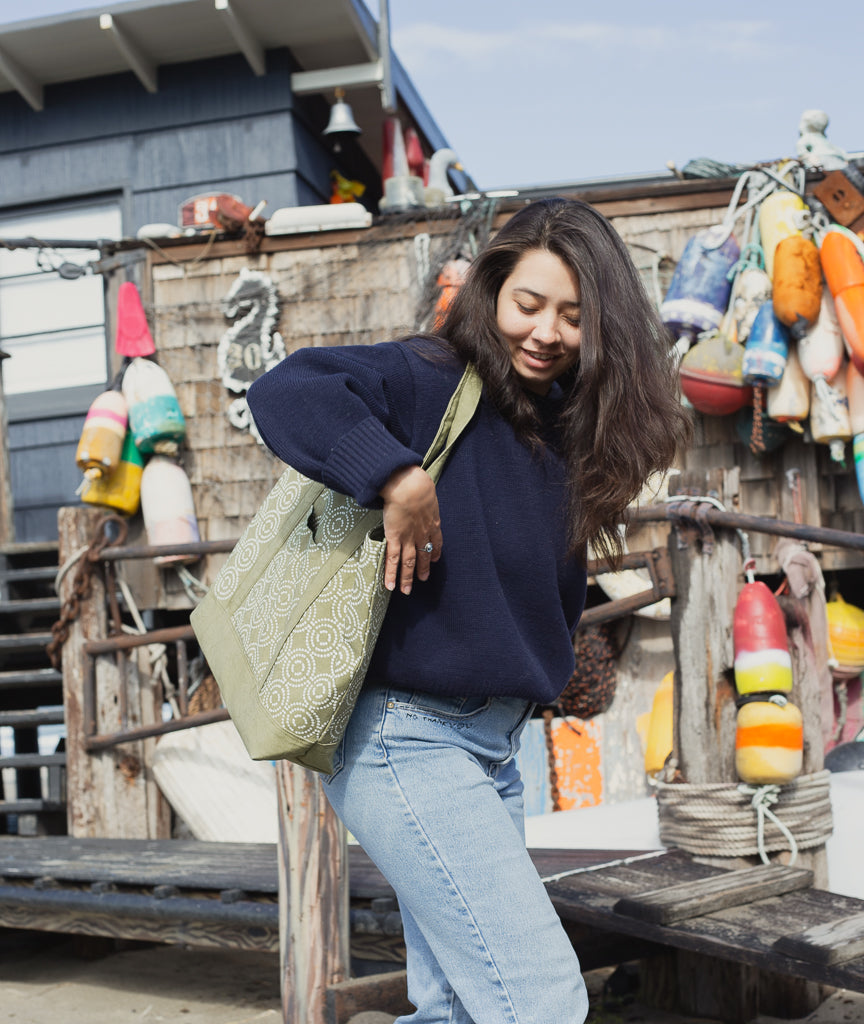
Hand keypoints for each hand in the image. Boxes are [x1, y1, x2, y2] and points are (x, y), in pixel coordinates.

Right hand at [379, 465, 441, 594]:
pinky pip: (393, 559)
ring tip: (406, 590)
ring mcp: (408, 538)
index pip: (436, 541)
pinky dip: (391, 574)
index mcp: (432, 521)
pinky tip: (390, 585)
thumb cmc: (416, 483)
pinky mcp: (394, 538)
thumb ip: (424, 495)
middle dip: (423, 568)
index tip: (435, 558)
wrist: (408, 487)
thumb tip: (421, 490)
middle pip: (424, 555)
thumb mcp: (426, 490)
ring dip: (407, 577)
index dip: (435, 551)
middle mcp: (422, 534)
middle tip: (423, 578)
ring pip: (409, 562)